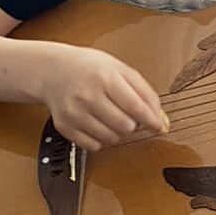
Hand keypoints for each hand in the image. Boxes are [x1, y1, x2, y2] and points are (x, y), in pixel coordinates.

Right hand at [35, 43, 166, 149]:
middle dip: (133, 124)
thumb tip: (161, 120)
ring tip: (110, 116)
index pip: (136, 107)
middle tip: (127, 114)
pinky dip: (101, 139)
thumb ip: (145, 93)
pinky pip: (94, 146)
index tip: (158, 126)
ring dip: (117, 132)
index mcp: (105, 78)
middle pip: (125, 126)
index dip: (152, 120)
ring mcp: (74, 113)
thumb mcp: (120, 70)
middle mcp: (87, 95)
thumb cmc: (90, 68)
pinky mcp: (65, 127)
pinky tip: (97, 124)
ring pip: (111, 139)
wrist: (53, 70)